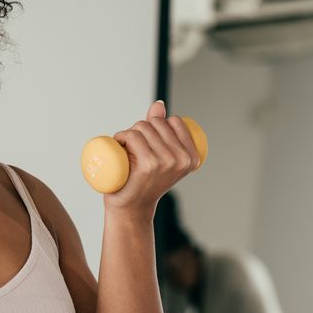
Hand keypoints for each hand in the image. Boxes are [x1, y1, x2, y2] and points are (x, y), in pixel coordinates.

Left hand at [104, 100, 201, 221]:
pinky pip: (133, 136)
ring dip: (128, 133)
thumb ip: (162, 128)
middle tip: (134, 148)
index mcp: (192, 157)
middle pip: (156, 123)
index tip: (149, 140)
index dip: (158, 125)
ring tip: (126, 149)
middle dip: (141, 128)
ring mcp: (165, 162)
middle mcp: (181, 159)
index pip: (174, 121)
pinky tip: (120, 144)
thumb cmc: (145, 181)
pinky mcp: (148, 165)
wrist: (132, 208)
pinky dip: (122, 136)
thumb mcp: (160, 155)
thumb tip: (158, 105)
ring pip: (142, 127)